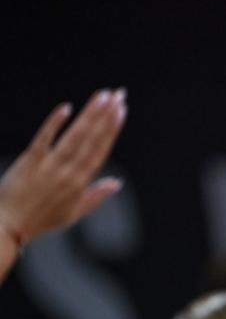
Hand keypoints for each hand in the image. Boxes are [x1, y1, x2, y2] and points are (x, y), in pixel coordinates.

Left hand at [0, 90, 126, 248]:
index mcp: (80, 183)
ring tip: (101, 96)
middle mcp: (68, 172)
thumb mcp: (74, 213)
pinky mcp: (29, 161)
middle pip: (91, 139)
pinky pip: (44, 138)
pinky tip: (66, 108)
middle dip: (106, 115)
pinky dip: (55, 123)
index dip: (112, 130)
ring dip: (89, 115)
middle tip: (118, 95)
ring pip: (74, 136)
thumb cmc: (42, 219)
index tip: (121, 111)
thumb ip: (96, 195)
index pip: (100, 150)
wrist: (9, 223)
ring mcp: (49, 165)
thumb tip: (117, 183)